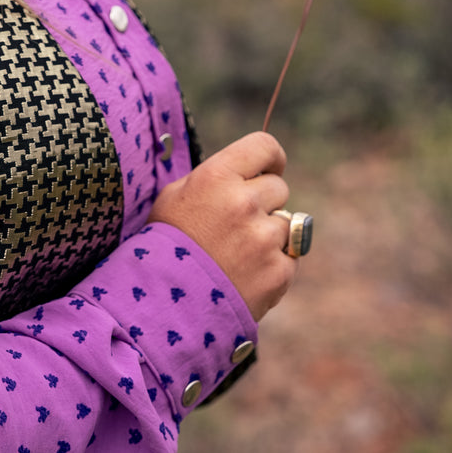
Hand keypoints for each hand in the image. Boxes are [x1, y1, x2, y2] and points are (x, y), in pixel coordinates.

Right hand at [148, 131, 298, 320]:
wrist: (161, 307)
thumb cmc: (164, 247)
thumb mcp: (175, 197)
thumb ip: (214, 178)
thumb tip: (248, 171)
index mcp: (216, 177)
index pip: (264, 145)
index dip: (270, 158)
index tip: (268, 169)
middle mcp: (244, 203)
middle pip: (278, 188)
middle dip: (264, 202)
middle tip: (236, 225)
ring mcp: (263, 239)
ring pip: (287, 223)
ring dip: (269, 235)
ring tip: (236, 255)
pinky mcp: (278, 272)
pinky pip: (290, 257)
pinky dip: (273, 266)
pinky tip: (245, 275)